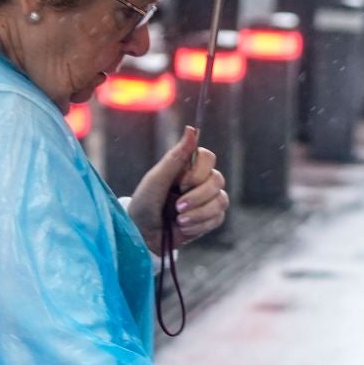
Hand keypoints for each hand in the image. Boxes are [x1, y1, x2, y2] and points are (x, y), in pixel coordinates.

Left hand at [129, 127, 228, 252]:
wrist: (142, 235)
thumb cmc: (145, 203)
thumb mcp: (157, 179)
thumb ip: (176, 156)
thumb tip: (191, 129)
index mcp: (187, 167)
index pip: (208, 158)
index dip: (198, 172)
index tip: (180, 184)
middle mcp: (199, 181)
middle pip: (217, 180)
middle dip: (197, 197)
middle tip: (176, 207)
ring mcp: (207, 200)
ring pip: (221, 201)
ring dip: (199, 213)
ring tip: (179, 220)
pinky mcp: (210, 219)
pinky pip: (218, 218)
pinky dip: (200, 225)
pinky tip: (184, 227)